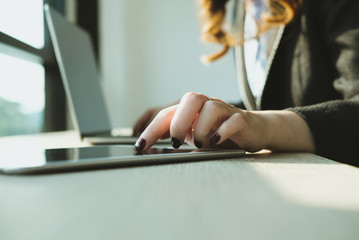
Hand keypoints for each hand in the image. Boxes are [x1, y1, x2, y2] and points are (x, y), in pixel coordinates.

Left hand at [134, 92, 315, 152]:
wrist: (253, 130)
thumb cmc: (219, 133)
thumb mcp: (195, 136)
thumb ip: (178, 138)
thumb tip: (152, 150)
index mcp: (192, 109)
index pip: (168, 114)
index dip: (151, 129)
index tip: (139, 146)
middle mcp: (207, 105)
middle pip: (190, 99)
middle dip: (178, 122)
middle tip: (175, 142)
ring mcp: (226, 111)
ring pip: (211, 107)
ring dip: (201, 128)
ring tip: (201, 144)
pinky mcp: (242, 120)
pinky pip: (233, 120)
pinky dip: (222, 132)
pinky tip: (216, 143)